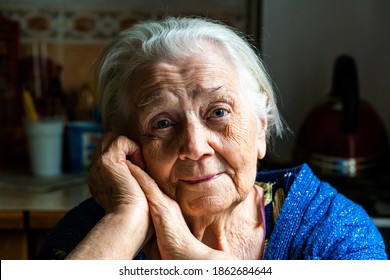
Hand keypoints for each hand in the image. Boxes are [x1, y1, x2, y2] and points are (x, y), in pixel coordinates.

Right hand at [66, 132, 153, 258]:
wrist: (132, 221)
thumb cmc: (139, 216)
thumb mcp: (133, 196)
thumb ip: (131, 183)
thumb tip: (141, 173)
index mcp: (100, 181)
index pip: (109, 156)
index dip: (125, 156)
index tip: (138, 172)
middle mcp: (96, 172)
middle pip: (107, 143)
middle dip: (125, 148)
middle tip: (138, 166)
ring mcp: (98, 166)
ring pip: (112, 139)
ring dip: (129, 148)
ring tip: (139, 166)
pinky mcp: (107, 162)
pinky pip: (120, 140)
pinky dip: (134, 148)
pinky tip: (139, 166)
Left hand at [128, 164, 238, 259]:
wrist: (186, 257)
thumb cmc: (171, 251)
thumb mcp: (160, 234)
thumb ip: (152, 226)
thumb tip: (138, 226)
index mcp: (166, 208)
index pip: (151, 189)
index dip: (140, 178)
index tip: (130, 168)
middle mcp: (166, 202)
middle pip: (150, 181)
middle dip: (138, 169)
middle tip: (126, 156)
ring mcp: (165, 204)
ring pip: (148, 180)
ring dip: (136, 168)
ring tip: (124, 156)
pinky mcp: (162, 208)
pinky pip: (149, 187)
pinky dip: (139, 176)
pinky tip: (129, 166)